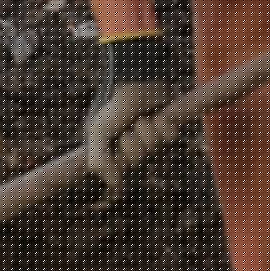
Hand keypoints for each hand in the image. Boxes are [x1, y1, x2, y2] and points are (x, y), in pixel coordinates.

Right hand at [82, 35, 174, 186]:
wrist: (134, 78)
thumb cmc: (113, 104)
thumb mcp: (98, 132)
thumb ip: (101, 163)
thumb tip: (117, 192)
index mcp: (115, 148)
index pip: (118, 173)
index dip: (114, 177)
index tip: (104, 181)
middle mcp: (133, 144)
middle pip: (138, 161)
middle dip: (132, 143)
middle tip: (126, 128)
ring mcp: (152, 136)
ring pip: (155, 148)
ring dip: (147, 130)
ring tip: (140, 117)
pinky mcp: (169, 126)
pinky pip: (171, 137)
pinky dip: (163, 124)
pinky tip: (156, 113)